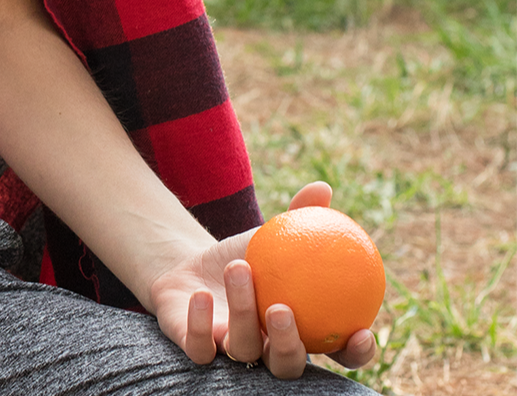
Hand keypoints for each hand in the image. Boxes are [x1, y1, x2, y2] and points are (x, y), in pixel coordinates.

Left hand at [148, 182, 378, 379]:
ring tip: (239, 268)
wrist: (192, 267)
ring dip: (241, 311)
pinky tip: (201, 295)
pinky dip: (200, 324)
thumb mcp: (269, 238)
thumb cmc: (245, 258)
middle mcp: (269, 351)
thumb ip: (298, 218)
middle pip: (287, 366)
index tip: (361, 333)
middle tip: (282, 309)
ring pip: (244, 350)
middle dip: (288, 345)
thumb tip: (322, 188)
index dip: (354, 354)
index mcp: (301, 332)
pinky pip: (200, 347)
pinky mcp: (197, 348)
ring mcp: (232, 352)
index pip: (337, 355)